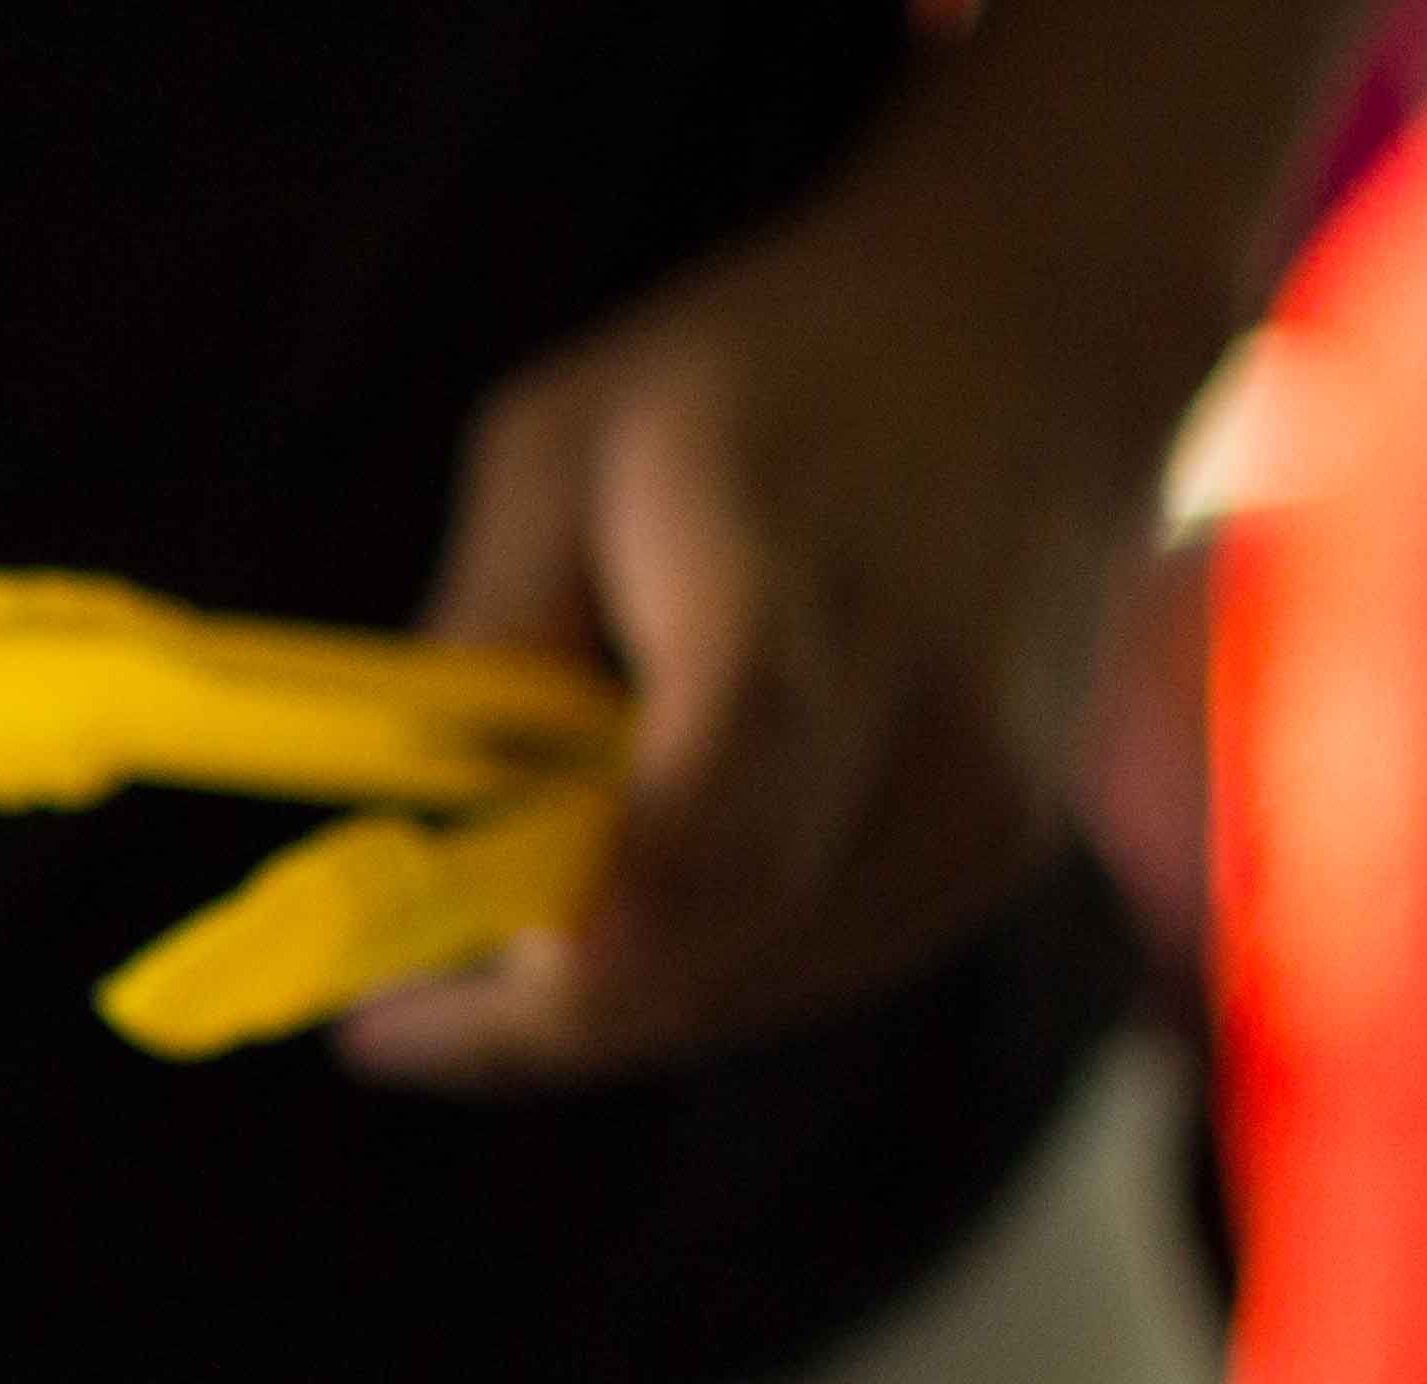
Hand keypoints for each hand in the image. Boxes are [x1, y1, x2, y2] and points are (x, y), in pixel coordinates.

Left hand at [335, 174, 1171, 1088]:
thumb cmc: (775, 365)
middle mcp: (922, 747)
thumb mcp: (563, 446)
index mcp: (796, 628)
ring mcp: (986, 812)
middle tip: (408, 1013)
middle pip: (697, 974)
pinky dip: (705, 960)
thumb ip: (483, 634)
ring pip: (750, 992)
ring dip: (614, 999)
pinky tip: (629, 899)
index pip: (666, 888)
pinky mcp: (1006, 845)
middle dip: (535, 1025)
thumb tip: (413, 817)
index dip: (516, 1002)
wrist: (1044, 316)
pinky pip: (817, 960)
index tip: (382, 1023)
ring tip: (504, 941)